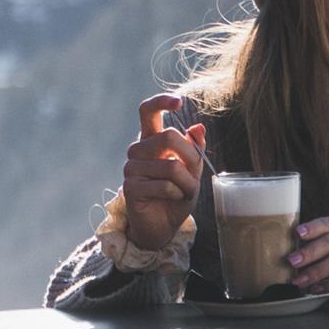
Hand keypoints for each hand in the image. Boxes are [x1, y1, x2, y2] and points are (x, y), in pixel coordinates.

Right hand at [117, 98, 205, 257]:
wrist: (162, 225)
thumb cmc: (176, 195)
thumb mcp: (192, 171)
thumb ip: (195, 150)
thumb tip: (198, 128)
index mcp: (151, 139)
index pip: (148, 111)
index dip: (162, 102)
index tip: (179, 102)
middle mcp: (137, 150)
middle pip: (168, 136)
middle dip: (191, 158)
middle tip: (194, 176)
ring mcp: (131, 167)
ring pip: (171, 166)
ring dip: (187, 183)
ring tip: (184, 192)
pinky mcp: (130, 187)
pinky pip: (164, 185)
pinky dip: (177, 194)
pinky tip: (172, 199)